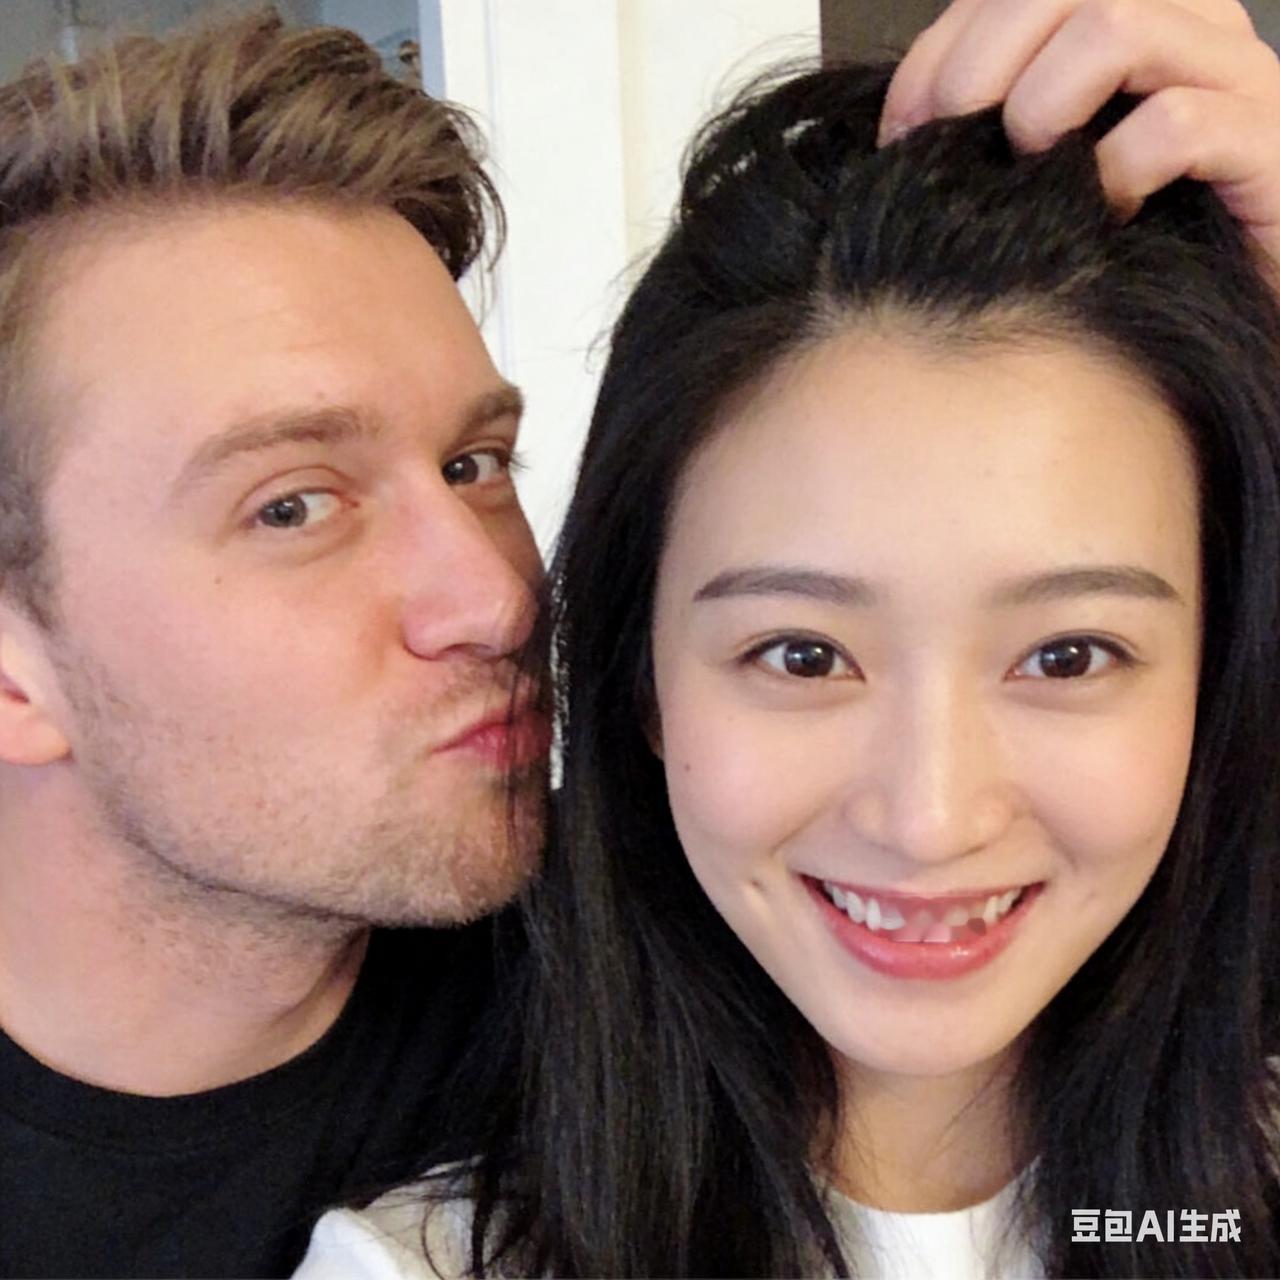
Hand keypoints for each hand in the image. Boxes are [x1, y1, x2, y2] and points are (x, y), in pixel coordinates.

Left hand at [880, 0, 1279, 278]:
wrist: (1235, 302)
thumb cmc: (1137, 237)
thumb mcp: (1048, 168)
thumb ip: (988, 125)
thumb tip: (905, 130)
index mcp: (1133, 9)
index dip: (940, 52)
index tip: (901, 134)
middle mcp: (1190, 19)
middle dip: (978, 70)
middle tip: (949, 152)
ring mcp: (1237, 73)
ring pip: (1119, 23)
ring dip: (1044, 103)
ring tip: (1030, 172)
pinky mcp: (1268, 141)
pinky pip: (1179, 121)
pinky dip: (1117, 169)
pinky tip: (1100, 215)